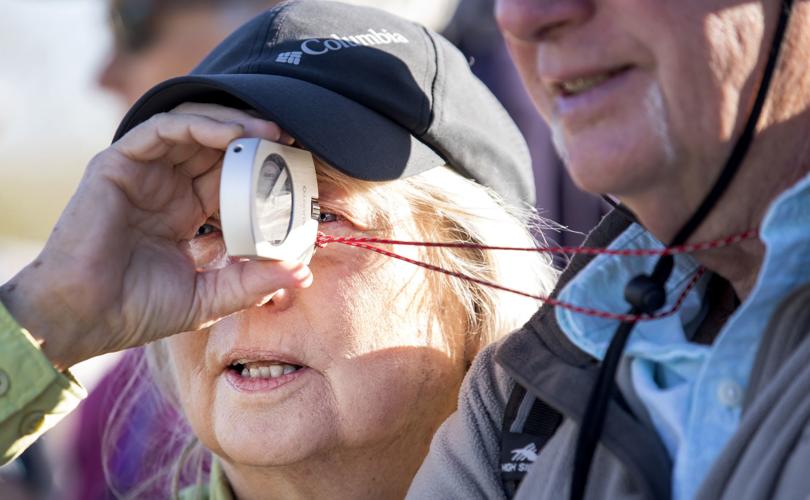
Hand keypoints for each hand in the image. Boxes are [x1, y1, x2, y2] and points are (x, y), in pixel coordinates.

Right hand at [0, 104, 310, 369]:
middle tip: (291, 138)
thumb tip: (302, 275)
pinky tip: (232, 133)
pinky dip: (199, 126)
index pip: (231, 177)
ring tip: (268, 131)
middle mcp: (167, 188)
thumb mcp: (210, 296)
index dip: (263, 169)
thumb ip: (253, 283)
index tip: (297, 169)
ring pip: (192, 130)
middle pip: (216, 148)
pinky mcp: (118, 164)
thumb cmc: (137, 310)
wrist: (84, 318)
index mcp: (187, 213)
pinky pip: (163, 130)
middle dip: (254, 138)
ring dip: (232, 125)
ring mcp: (142, 174)